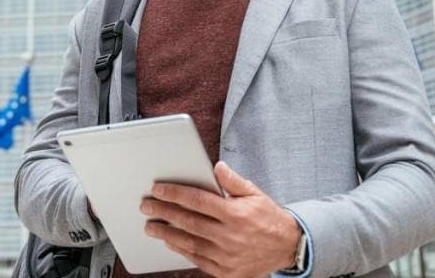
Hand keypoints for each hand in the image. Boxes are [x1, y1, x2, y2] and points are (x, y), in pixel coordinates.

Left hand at [142, 161, 301, 277]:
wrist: (288, 248)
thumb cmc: (269, 218)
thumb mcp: (255, 193)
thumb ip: (233, 181)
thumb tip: (217, 166)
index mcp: (235, 213)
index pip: (197, 200)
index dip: (175, 193)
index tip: (158, 189)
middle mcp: (229, 236)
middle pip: (188, 222)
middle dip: (164, 212)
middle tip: (147, 206)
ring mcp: (227, 256)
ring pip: (190, 243)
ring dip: (167, 234)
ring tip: (152, 226)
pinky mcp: (227, 272)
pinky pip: (199, 261)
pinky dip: (183, 251)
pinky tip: (171, 243)